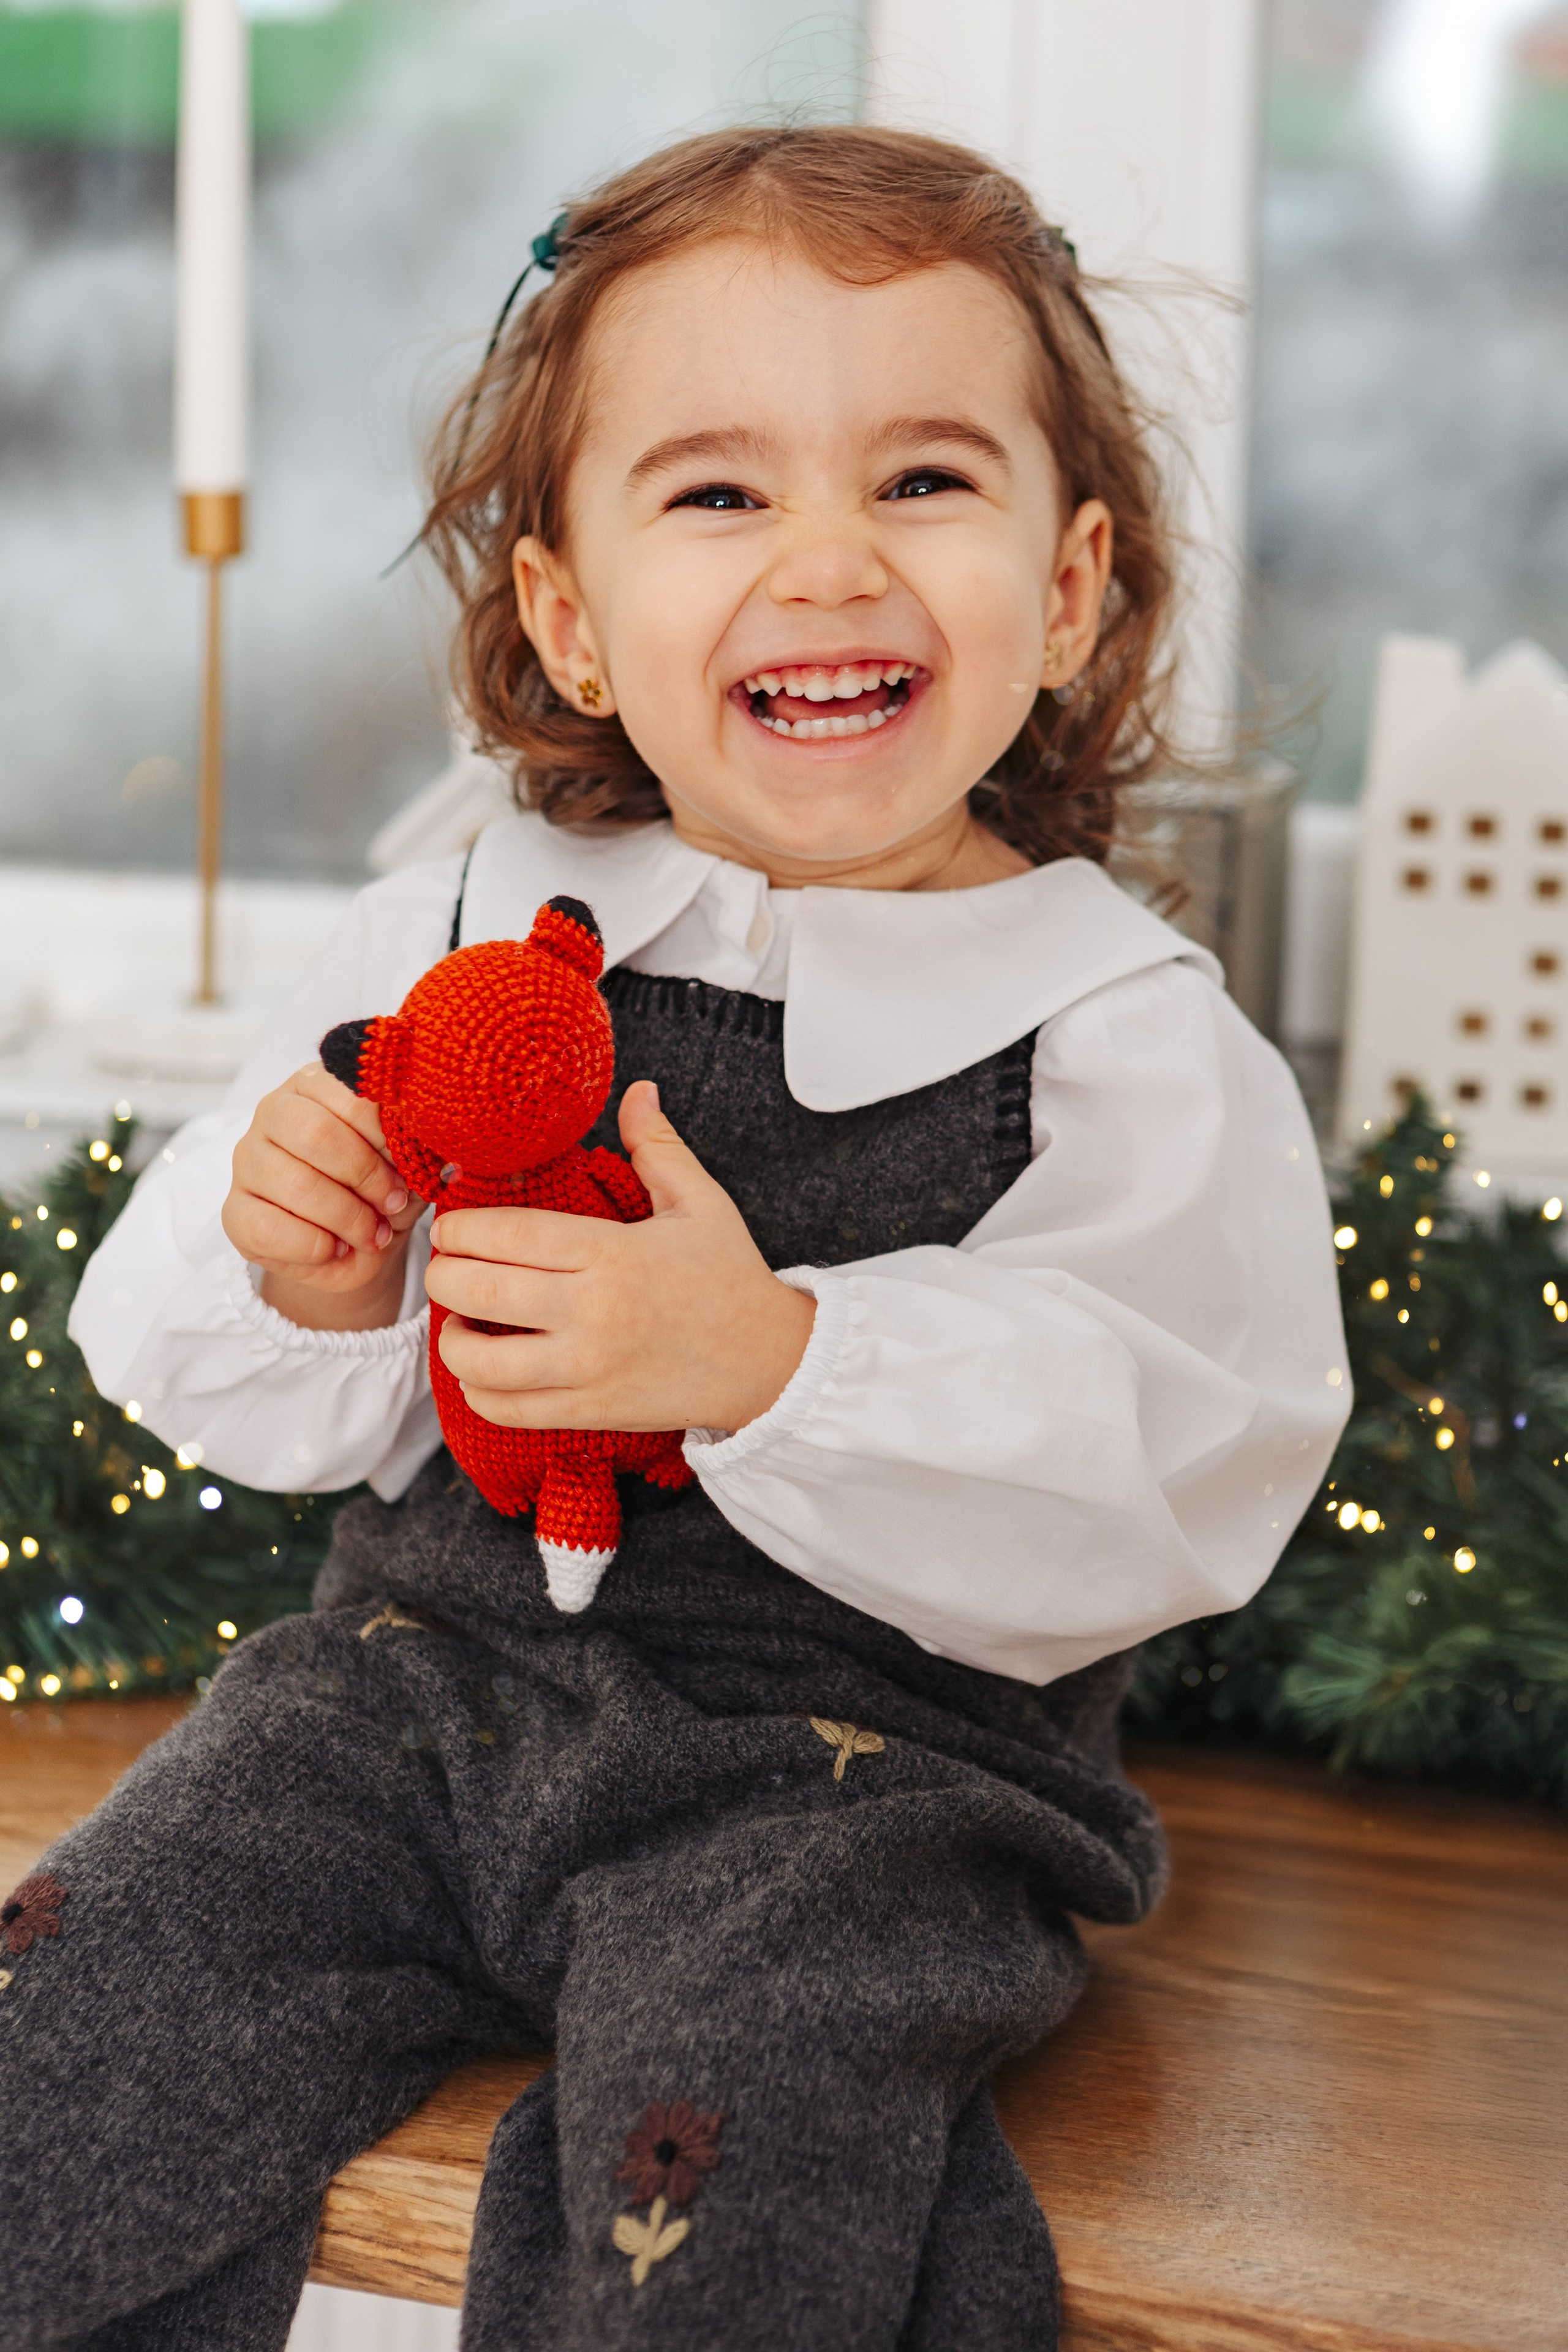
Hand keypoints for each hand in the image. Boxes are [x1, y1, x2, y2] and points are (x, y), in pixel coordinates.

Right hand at [223, 1063, 426, 1331]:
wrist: (357, 1246)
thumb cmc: (382, 1191)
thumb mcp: (408, 1164)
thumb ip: (415, 1146)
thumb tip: (435, 1147)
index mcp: (317, 1084)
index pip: (351, 1094)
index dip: (386, 1136)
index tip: (411, 1168)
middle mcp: (273, 1112)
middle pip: (316, 1134)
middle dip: (366, 1177)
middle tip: (393, 1204)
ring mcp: (247, 1160)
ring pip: (295, 1183)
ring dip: (347, 1217)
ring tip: (373, 1234)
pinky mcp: (234, 1211)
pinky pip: (270, 1229)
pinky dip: (316, 1247)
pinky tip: (336, 1248)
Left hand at [426, 1081, 816, 1432]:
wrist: (771, 1363)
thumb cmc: (731, 1280)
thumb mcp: (701, 1203)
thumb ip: (657, 1146)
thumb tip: (639, 1091)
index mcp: (612, 1252)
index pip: (507, 1235)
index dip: (460, 1229)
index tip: (449, 1227)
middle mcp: (594, 1311)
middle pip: (478, 1292)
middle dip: (441, 1277)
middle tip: (444, 1266)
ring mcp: (589, 1367)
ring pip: (480, 1361)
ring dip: (451, 1339)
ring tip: (458, 1321)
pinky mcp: (590, 1410)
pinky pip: (507, 1409)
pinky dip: (478, 1392)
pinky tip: (483, 1370)